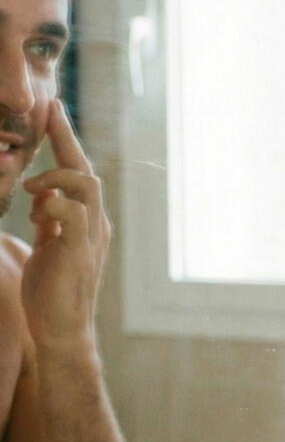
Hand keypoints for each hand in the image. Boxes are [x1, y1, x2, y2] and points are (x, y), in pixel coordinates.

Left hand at [20, 100, 111, 350]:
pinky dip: (54, 204)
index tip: (52, 111)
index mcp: (87, 220)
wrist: (62, 332)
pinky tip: (37, 212)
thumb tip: (42, 194)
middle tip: (50, 110)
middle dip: (66, 137)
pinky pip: (73, 214)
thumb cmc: (51, 294)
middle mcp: (96, 224)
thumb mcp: (48, 247)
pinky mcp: (80, 252)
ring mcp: (91, 237)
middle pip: (86, 169)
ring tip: (31, 185)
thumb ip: (49, 220)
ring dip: (56, 175)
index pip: (78, 171)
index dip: (64, 140)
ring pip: (87, 186)